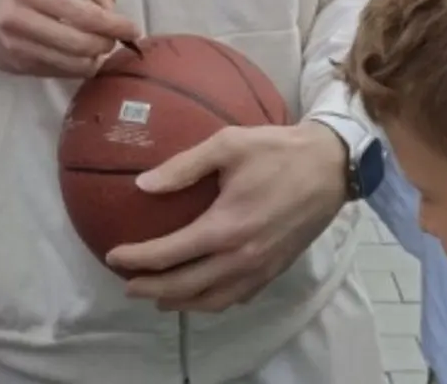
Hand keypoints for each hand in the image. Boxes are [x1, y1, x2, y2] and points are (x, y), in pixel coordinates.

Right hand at [0, 0, 137, 76]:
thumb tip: (113, 9)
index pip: (83, 14)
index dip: (114, 24)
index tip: (133, 29)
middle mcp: (21, 20)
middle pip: (79, 44)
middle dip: (105, 44)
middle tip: (114, 39)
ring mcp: (18, 47)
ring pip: (71, 64)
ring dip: (94, 60)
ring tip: (98, 49)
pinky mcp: (18, 66)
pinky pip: (60, 73)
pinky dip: (78, 67)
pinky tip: (81, 57)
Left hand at [107, 122, 346, 311]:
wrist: (332, 166)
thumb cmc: (277, 150)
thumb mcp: (228, 144)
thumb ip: (183, 166)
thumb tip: (142, 184)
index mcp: (226, 227)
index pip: (170, 253)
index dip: (138, 258)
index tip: (114, 255)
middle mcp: (242, 257)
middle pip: (186, 286)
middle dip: (152, 289)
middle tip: (127, 285)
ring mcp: (261, 268)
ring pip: (213, 300)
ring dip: (181, 302)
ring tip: (159, 298)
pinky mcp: (276, 269)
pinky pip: (238, 297)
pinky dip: (214, 301)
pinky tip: (203, 293)